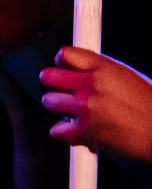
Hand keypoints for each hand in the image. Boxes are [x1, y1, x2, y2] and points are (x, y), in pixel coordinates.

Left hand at [40, 46, 151, 161]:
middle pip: (47, 76)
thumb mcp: (128, 78)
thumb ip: (101, 73)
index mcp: (106, 68)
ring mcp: (86, 108)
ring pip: (49, 102)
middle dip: (55, 86)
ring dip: (60, 109)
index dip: (62, 64)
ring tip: (80, 115)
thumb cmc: (150, 108)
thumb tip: (75, 70)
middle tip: (66, 94)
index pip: (65, 54)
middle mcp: (93, 85)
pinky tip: (84, 133)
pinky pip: (55, 130)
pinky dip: (67, 134)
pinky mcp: (84, 131)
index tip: (65, 71)